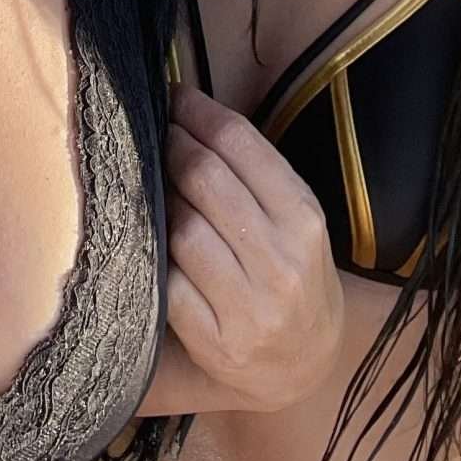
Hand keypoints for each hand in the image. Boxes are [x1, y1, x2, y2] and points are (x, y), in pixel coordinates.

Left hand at [158, 84, 342, 414]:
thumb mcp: (294, 217)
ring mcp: (249, 306)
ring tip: (155, 187)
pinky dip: (156, 258)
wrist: (307, 363)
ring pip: (183, 229)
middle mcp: (280, 260)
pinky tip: (154, 242)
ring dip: (161, 201)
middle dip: (172, 146)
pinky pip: (170, 284)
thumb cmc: (294, 273)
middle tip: (156, 133)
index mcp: (303, 217)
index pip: (240, 144)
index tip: (173, 96)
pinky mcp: (217, 342)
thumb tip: (187, 112)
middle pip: (205, 178)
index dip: (198, 112)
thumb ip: (252, 171)